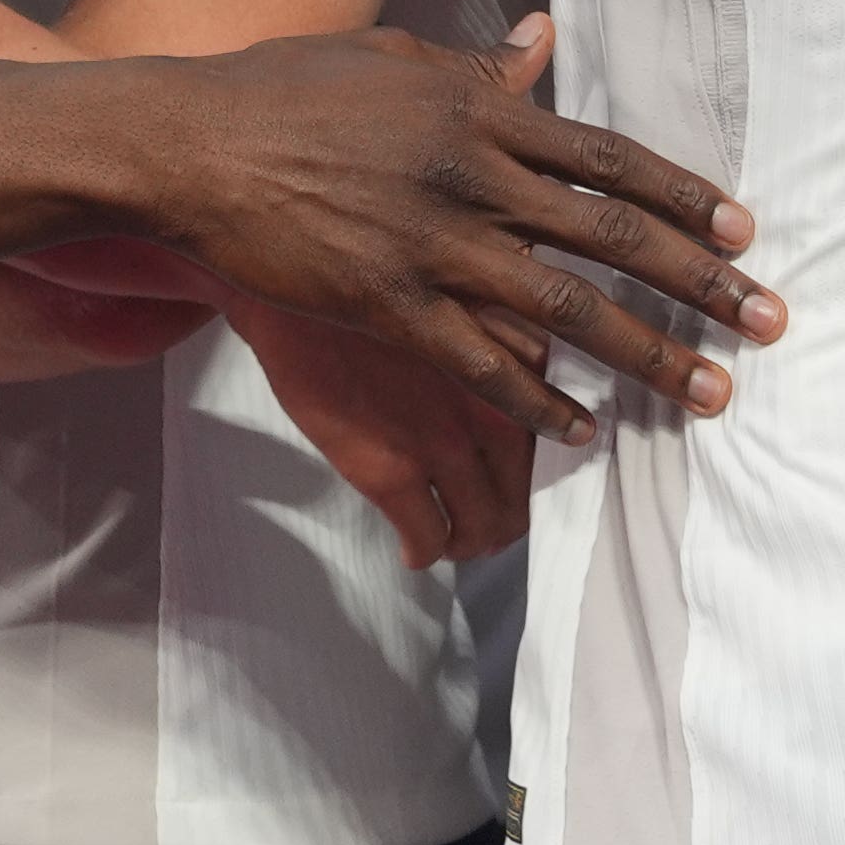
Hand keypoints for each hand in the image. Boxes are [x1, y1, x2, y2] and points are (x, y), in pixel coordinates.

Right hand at [115, 14, 779, 445]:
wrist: (190, 145)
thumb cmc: (280, 90)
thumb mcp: (387, 57)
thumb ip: (472, 64)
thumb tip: (539, 42)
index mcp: (480, 110)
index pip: (610, 159)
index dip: (685, 199)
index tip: (742, 231)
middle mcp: (474, 175)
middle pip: (614, 237)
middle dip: (702, 284)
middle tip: (768, 320)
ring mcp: (434, 245)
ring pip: (567, 310)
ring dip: (648, 355)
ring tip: (708, 392)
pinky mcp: (389, 304)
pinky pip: (482, 364)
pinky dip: (538, 400)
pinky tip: (581, 430)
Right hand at [236, 303, 534, 565]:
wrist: (290, 299)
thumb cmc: (369, 291)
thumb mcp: (464, 298)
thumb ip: (504, 343)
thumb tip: (523, 390)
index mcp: (520, 359)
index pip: (553, 436)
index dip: (536, 468)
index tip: (519, 476)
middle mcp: (496, 407)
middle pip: (521, 495)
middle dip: (503, 518)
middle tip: (484, 524)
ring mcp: (444, 444)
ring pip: (481, 528)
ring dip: (467, 542)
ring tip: (450, 539)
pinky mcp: (390, 474)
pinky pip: (427, 539)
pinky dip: (424, 553)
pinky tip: (413, 549)